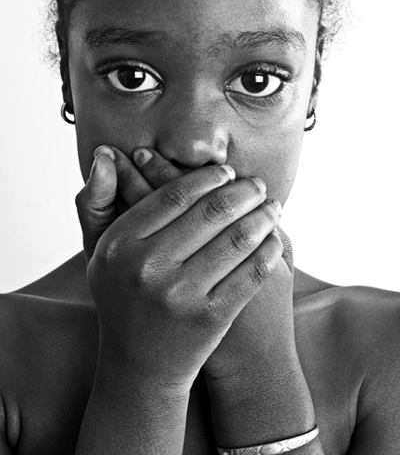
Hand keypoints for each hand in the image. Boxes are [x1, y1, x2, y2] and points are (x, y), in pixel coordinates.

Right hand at [76, 150, 281, 390]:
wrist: (140, 365)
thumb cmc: (122, 298)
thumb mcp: (99, 252)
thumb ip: (97, 202)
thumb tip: (105, 154)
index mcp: (120, 244)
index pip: (174, 194)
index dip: (208, 178)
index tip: (227, 172)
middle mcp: (147, 267)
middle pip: (211, 212)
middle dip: (245, 192)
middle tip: (259, 186)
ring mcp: (180, 295)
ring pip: (237, 239)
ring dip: (263, 216)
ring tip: (272, 208)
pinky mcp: (210, 318)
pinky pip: (251, 272)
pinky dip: (269, 249)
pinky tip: (274, 238)